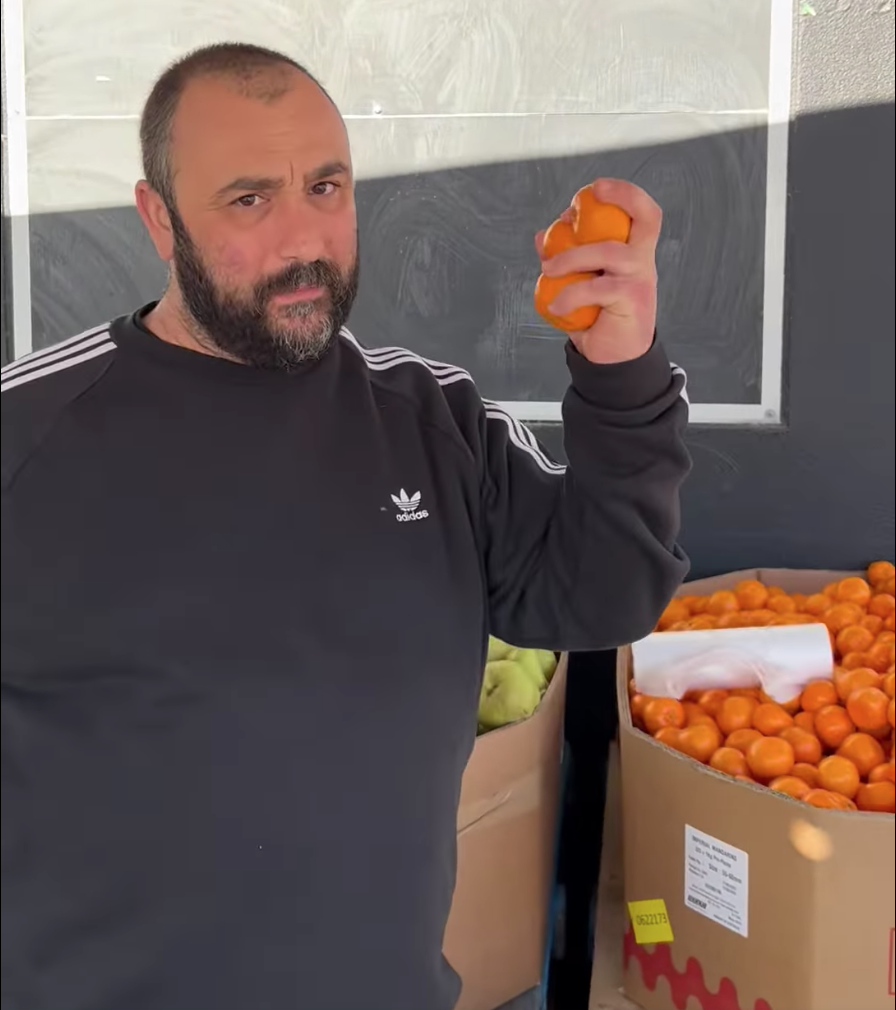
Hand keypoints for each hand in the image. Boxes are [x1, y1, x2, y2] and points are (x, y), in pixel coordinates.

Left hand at [535, 178, 660, 364]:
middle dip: (622, 198)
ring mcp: (639, 279)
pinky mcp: (631, 300)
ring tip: (547, 269)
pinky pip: (596, 288)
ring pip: (608, 252)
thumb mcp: (581, 284)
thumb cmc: (599, 319)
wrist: (614, 360)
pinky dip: (569, 294)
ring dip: (571, 257)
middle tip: (578, 205)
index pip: (644, 215)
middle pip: (647, 219)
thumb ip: (565, 261)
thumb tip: (540, 237)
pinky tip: (554, 305)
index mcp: (635, 252)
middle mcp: (643, 261)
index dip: (626, 194)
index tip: (596, 187)